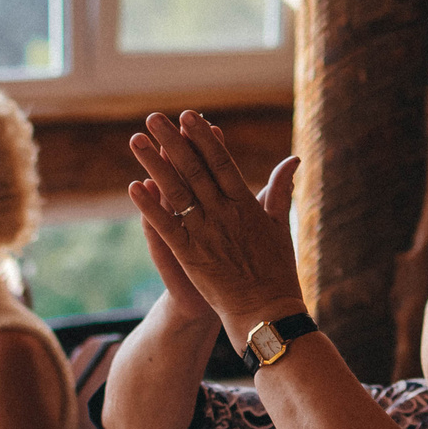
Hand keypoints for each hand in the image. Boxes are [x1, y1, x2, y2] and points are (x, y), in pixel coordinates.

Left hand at [127, 112, 305, 344]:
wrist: (267, 311)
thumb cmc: (277, 270)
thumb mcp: (281, 225)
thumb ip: (281, 190)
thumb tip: (293, 160)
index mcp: (246, 204)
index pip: (221, 163)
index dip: (204, 139)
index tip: (189, 116)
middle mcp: (225, 214)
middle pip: (194, 170)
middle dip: (173, 142)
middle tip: (154, 118)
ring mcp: (206, 234)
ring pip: (176, 192)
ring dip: (155, 164)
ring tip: (137, 140)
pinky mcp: (191, 255)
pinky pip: (167, 226)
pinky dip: (151, 207)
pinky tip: (134, 187)